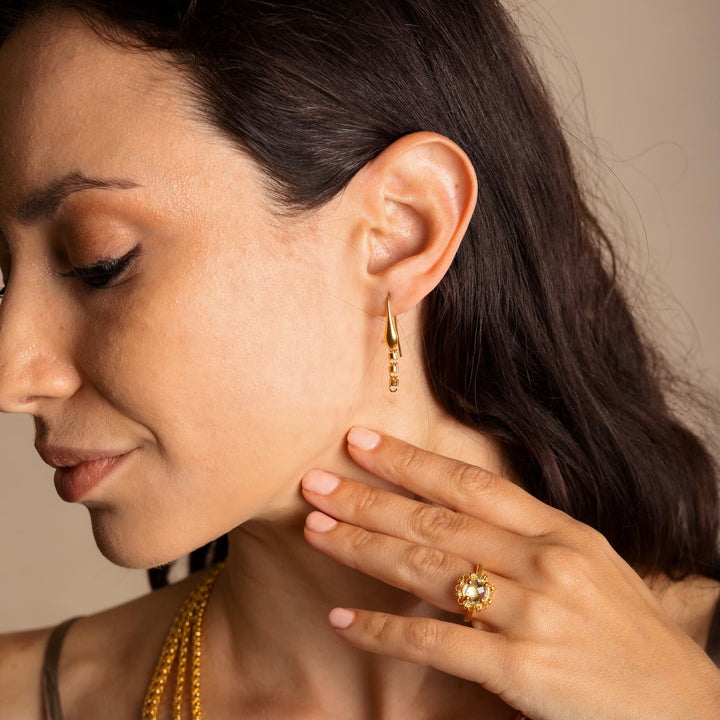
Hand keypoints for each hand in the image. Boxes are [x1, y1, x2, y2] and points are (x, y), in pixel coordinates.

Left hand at [301, 427, 719, 719]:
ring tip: (316, 529)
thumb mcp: (588, 566)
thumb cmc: (626, 635)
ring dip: (364, 547)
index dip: (412, 460)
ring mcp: (534, 615)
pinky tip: (343, 618)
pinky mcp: (524, 670)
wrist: (683, 712)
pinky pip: (437, 642)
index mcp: (560, 532)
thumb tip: (457, 515)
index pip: (471, 484)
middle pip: (437, 520)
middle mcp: (545, 564)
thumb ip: (527, 539)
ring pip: (429, 569)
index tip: (362, 441)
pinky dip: (384, 629)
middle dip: (369, 498)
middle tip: (316, 480)